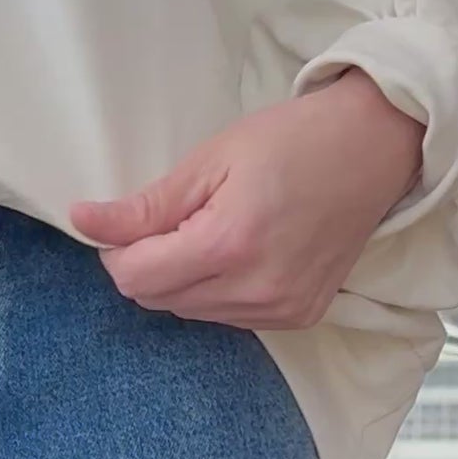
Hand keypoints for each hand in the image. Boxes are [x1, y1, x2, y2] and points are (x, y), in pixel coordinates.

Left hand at [69, 68, 425, 329]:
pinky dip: (218, 290)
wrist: (373, 148)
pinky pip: (229, 318)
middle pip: (158, 300)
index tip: (128, 221)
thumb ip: (147, 205)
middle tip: (175, 217)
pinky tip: (242, 252)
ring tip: (214, 230)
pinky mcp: (299, 318)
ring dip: (182, 279)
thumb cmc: (293, 140)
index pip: (135, 278)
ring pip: (190, 313)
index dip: (117, 250)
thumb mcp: (210, 159)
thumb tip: (84, 221)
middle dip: (149, 263)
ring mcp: (280, 310)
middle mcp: (256, 289)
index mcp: (229, 244)